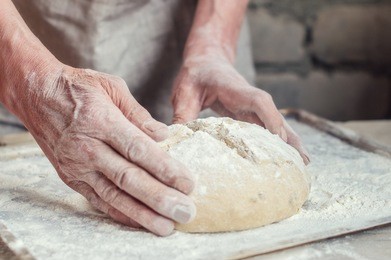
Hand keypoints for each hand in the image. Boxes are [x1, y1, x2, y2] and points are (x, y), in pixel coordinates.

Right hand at [20, 65, 195, 235]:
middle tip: (184, 212)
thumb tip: (163, 135)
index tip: (187, 183)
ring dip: (142, 214)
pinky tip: (139, 221)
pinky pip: (97, 200)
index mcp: (101, 122)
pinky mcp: (71, 178)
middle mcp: (87, 148)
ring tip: (166, 226)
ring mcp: (77, 166)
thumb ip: (139, 114)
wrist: (36, 95)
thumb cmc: (77, 88)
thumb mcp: (112, 87)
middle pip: (129, 178)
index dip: (165, 169)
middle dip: (159, 198)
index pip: (139, 150)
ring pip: (114, 195)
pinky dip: (119, 213)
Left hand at [172, 47, 309, 163]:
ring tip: (302, 162)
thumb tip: (177, 140)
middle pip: (274, 116)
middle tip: (302, 160)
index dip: (270, 118)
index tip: (278, 138)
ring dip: (288, 141)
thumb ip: (182, 114)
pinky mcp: (248, 113)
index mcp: (235, 90)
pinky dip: (277, 140)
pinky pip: (266, 127)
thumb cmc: (196, 74)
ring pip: (274, 123)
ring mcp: (251, 106)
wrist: (205, 61)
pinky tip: (284, 155)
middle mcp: (249, 98)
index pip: (259, 101)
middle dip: (288, 137)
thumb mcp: (184, 92)